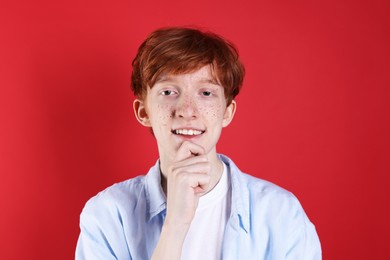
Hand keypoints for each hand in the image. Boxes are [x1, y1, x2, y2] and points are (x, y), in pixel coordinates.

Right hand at [151, 141, 210, 259]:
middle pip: (203, 158)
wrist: (177, 217)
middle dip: (204, 173)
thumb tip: (204, 152)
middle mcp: (174, 165)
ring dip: (205, 180)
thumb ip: (193, 165)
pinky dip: (204, 187)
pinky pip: (206, 177)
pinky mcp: (184, 178)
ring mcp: (178, 171)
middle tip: (194, 185)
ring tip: (194, 189)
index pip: (188, 144)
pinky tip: (194, 193)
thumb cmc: (186, 199)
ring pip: (206, 167)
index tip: (199, 164)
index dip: (198, 150)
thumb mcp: (189, 178)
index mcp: (174, 163)